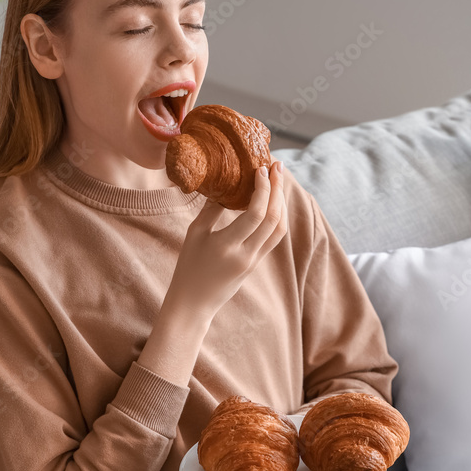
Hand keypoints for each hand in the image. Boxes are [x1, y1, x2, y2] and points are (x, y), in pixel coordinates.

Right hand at [167, 160, 287, 320]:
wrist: (193, 304)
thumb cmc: (188, 267)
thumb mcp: (195, 234)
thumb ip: (211, 209)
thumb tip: (224, 184)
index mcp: (228, 246)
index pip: (256, 214)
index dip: (263, 189)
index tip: (262, 168)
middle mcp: (246, 254)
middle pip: (274, 218)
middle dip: (279, 189)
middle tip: (278, 166)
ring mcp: (254, 260)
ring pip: (279, 228)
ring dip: (282, 202)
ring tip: (279, 180)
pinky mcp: (256, 263)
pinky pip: (274, 236)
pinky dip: (277, 216)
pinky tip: (274, 202)